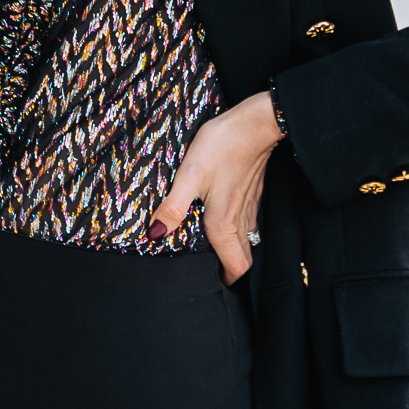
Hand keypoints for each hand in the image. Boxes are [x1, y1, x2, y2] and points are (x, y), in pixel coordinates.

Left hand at [148, 91, 282, 282]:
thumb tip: (154, 235)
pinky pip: (249, 222)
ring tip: (217, 250)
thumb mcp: (190, 175)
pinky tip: (225, 219)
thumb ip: (173, 207)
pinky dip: (239, 230)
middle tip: (215, 272)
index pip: (236, 266)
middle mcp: (241, 220)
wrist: (255, 123)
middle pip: (244, 257)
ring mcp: (250, 206)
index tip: (216, 285)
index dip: (229, 280)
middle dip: (232, 269)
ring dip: (235, 250)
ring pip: (248, 240)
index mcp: (224, 224)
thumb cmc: (223, 146)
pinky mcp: (253, 192)